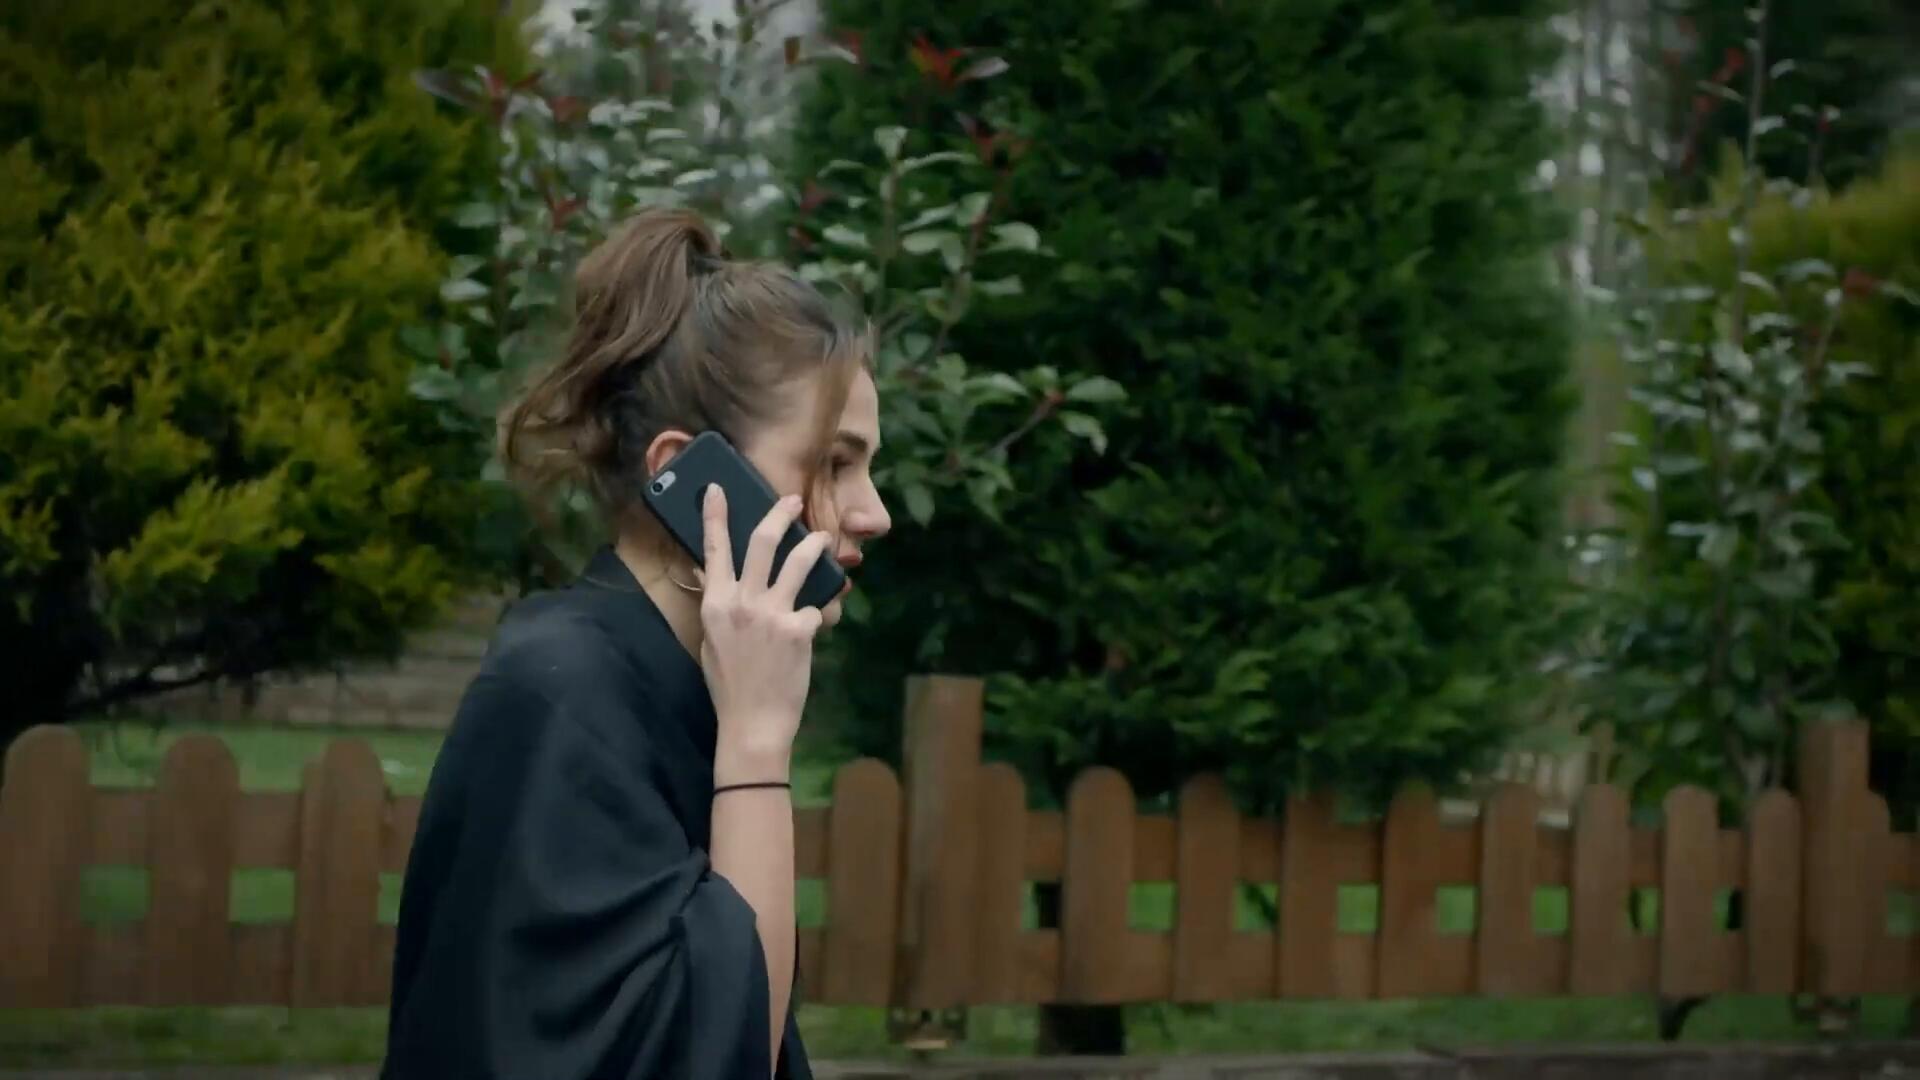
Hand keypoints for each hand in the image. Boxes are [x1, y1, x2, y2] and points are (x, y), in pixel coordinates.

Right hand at [697, 485, 830, 780]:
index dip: (715, 515)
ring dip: (813, 545)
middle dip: (779, 514)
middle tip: (793, 501)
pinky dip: (816, 614)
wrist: (752, 722)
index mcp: (716, 604)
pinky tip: (813, 628)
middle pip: (761, 542)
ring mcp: (772, 613)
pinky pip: (814, 608)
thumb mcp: (711, 640)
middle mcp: (742, 602)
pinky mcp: (799, 629)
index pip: (714, 549)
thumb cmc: (729, 684)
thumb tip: (709, 571)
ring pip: (798, 562)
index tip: (717, 489)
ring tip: (822, 538)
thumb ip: (715, 603)